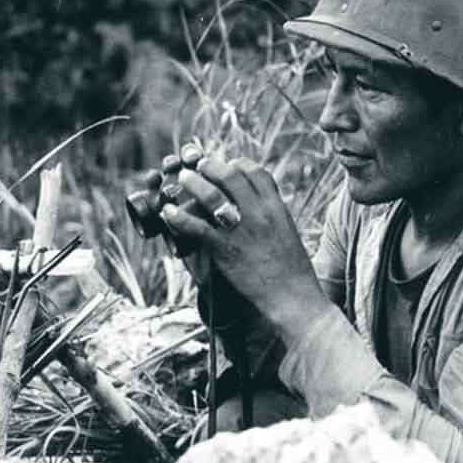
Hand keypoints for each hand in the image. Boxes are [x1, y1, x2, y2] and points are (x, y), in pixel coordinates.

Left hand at [159, 145, 333, 344]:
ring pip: (212, 196)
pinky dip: (179, 217)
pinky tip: (168, 213)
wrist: (294, 297)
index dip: (240, 165)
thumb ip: (273, 217)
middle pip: (232, 176)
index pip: (257, 173)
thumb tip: (260, 208)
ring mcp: (242, 231)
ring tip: (183, 179)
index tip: (229, 166)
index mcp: (277, 209)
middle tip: (199, 166)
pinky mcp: (226, 250)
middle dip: (212, 167)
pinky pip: (197, 227)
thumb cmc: (293, 271)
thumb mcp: (288, 234)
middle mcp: (260, 214)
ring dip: (194, 183)